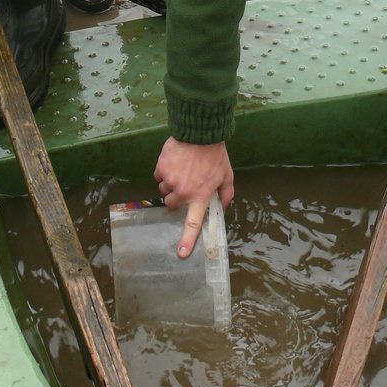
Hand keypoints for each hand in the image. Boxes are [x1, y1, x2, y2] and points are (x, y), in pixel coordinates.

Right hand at [153, 137, 234, 258]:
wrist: (200, 132)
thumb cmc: (215, 155)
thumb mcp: (227, 175)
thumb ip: (226, 194)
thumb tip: (223, 207)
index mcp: (200, 195)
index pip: (193, 222)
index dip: (187, 239)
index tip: (181, 253)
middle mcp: (183, 191)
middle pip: (172, 204)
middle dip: (177, 197)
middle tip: (186, 185)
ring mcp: (170, 180)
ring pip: (164, 190)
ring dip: (171, 184)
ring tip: (182, 170)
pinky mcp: (161, 168)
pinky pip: (159, 175)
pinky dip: (165, 171)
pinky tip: (175, 162)